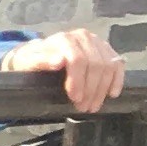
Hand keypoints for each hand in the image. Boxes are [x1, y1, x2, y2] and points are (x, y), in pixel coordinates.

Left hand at [6, 26, 126, 110]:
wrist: (39, 53)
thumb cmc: (32, 59)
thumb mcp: (28, 61)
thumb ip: (41, 60)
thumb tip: (58, 61)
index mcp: (65, 39)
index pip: (78, 60)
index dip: (78, 81)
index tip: (75, 98)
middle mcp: (84, 37)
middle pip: (95, 64)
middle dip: (91, 90)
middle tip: (84, 108)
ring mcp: (97, 42)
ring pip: (108, 66)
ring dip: (102, 89)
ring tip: (93, 106)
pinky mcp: (107, 49)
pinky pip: (118, 64)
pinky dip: (117, 80)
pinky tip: (112, 94)